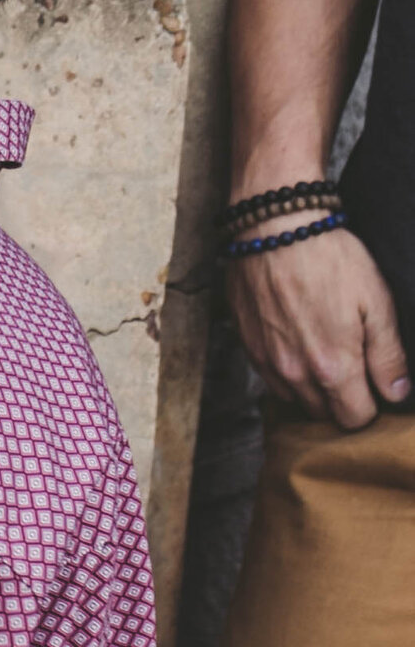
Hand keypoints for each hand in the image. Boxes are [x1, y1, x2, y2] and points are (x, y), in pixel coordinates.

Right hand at [228, 219, 409, 423]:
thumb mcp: (376, 301)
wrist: (274, 228)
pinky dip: (289, 374)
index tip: (376, 384)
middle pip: (324, 415)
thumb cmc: (329, 258)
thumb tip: (397, 392)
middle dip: (342, 400)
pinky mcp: (249, 348)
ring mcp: (268, 363)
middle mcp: (297, 375)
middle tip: (354, 367)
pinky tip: (299, 344)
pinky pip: (272, 380)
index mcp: (334, 367)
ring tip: (325, 354)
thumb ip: (388, 354)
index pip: (356, 418)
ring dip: (314, 390)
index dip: (372, 405)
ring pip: (296, 400)